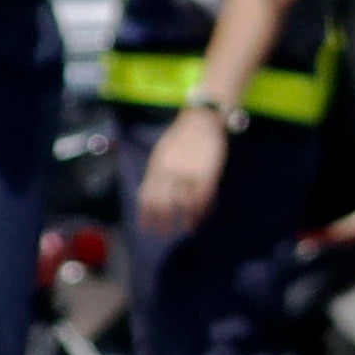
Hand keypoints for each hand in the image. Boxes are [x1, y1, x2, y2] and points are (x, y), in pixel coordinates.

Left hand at [135, 105, 227, 240]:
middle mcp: (171, 174)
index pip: (147, 197)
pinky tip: (202, 217)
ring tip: (188, 229)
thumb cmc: (179, 136)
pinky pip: (204, 197)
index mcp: (157, 168)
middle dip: (163, 222)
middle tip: (165, 234)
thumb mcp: (161, 153)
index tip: (146, 228)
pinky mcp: (208, 174)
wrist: (201, 120)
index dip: (146, 214)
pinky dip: (203, 209)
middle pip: (164, 204)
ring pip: (185, 203)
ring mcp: (189, 174)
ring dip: (186, 219)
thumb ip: (157, 173)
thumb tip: (151, 192)